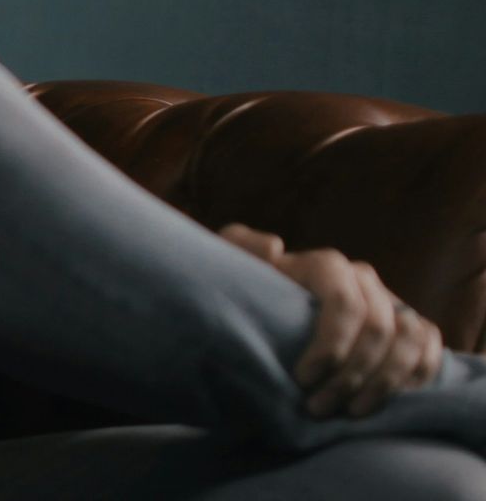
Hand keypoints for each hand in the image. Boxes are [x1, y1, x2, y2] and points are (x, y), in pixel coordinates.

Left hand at [219, 224, 443, 417]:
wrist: (264, 313)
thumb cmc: (246, 292)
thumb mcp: (230, 265)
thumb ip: (239, 247)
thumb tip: (274, 248)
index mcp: (325, 266)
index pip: (345, 302)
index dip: (331, 345)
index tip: (302, 379)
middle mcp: (363, 280)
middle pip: (377, 328)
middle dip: (351, 375)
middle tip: (318, 407)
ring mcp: (389, 302)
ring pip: (408, 339)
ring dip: (385, 382)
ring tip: (351, 412)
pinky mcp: (407, 326)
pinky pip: (429, 346)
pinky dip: (417, 374)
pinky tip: (388, 399)